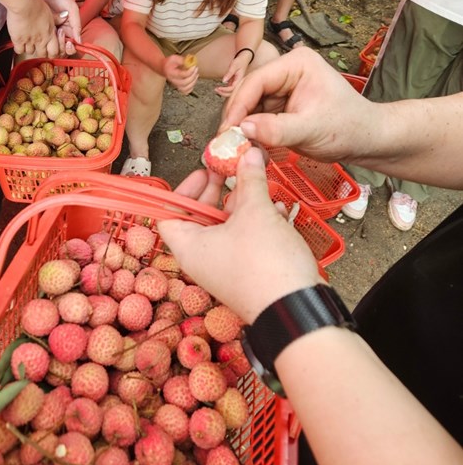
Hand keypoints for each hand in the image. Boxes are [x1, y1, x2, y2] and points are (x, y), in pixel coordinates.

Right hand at [6, 0, 59, 57]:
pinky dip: (19, 48)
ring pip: (30, 53)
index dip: (51, 52)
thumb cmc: (37, 5)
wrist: (25, 4)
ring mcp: (30, 41)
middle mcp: (41, 40)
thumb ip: (57, 18)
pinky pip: (19, 51)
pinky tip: (19, 42)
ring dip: (29, 48)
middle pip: (43, 55)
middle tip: (36, 46)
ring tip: (26, 41)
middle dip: (40, 52)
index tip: (48, 48)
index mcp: (50, 34)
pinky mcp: (18, 40)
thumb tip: (65, 16)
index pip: (55, 51)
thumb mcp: (50, 12)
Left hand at [37, 0, 81, 52]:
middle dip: (62, 47)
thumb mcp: (72, 10)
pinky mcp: (42, 31)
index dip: (71, 48)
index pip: (72, 46)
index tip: (69, 43)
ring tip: (54, 30)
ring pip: (52, 48)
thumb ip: (77, 25)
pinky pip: (43, 41)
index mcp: (70, 31)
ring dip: (54, 43)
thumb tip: (79, 41)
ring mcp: (51, 33)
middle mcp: (61, 34)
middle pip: (62, 50)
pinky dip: (44, 40)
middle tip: (60, 33)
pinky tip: (45, 32)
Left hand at [158, 147, 319, 323]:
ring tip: (258, 187)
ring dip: (243, 205)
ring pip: (227, 228)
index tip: (204, 173)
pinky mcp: (248, 274)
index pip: (169, 215)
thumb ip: (250, 180)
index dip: (184, 190)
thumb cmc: (265, 266)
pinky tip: (276, 210)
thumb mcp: (255, 212)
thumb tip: (248, 155)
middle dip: (218, 193)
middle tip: (231, 172)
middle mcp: (202, 260)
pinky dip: (258, 223)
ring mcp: (225, 269)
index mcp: (189, 247)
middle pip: (200, 218)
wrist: (295, 309)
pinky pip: (245, 242)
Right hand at [163, 54, 198, 94]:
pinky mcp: (179, 87)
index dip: (189, 71)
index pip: (181, 75)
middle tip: (196, 69)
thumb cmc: (169, 63)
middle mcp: (172, 80)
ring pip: (185, 88)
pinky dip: (191, 88)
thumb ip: (182, 60)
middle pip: (184, 83)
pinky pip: (185, 92)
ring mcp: (176, 85)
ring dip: (193, 82)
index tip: (194, 66)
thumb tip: (190, 62)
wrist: (164, 68)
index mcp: (170, 73)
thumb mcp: (174, 58)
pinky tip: (193, 81)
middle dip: (192, 76)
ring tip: (196, 74)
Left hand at [214, 53, 250, 97]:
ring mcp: (236, 83)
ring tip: (216, 89)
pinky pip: (230, 89)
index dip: (225, 89)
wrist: (244, 59)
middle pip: (232, 93)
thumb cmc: (240, 61)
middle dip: (223, 93)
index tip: (218, 87)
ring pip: (230, 92)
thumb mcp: (234, 66)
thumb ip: (229, 73)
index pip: (232, 88)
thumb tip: (223, 81)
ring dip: (223, 92)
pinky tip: (219, 88)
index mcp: (240, 80)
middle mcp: (239, 83)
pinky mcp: (234, 82)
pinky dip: (224, 90)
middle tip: (216, 89)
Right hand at [221, 49, 375, 162]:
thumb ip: (276, 129)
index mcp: (297, 64)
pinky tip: (248, 145)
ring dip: (242, 126)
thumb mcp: (311, 130)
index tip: (227, 130)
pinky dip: (251, 131)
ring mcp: (282, 87)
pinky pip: (257, 115)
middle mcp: (286, 70)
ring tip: (235, 147)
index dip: (238, 106)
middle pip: (248, 91)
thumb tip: (242, 128)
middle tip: (225, 142)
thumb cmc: (348, 128)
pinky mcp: (281, 103)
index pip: (257, 81)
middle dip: (237, 116)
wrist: (366, 139)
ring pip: (249, 105)